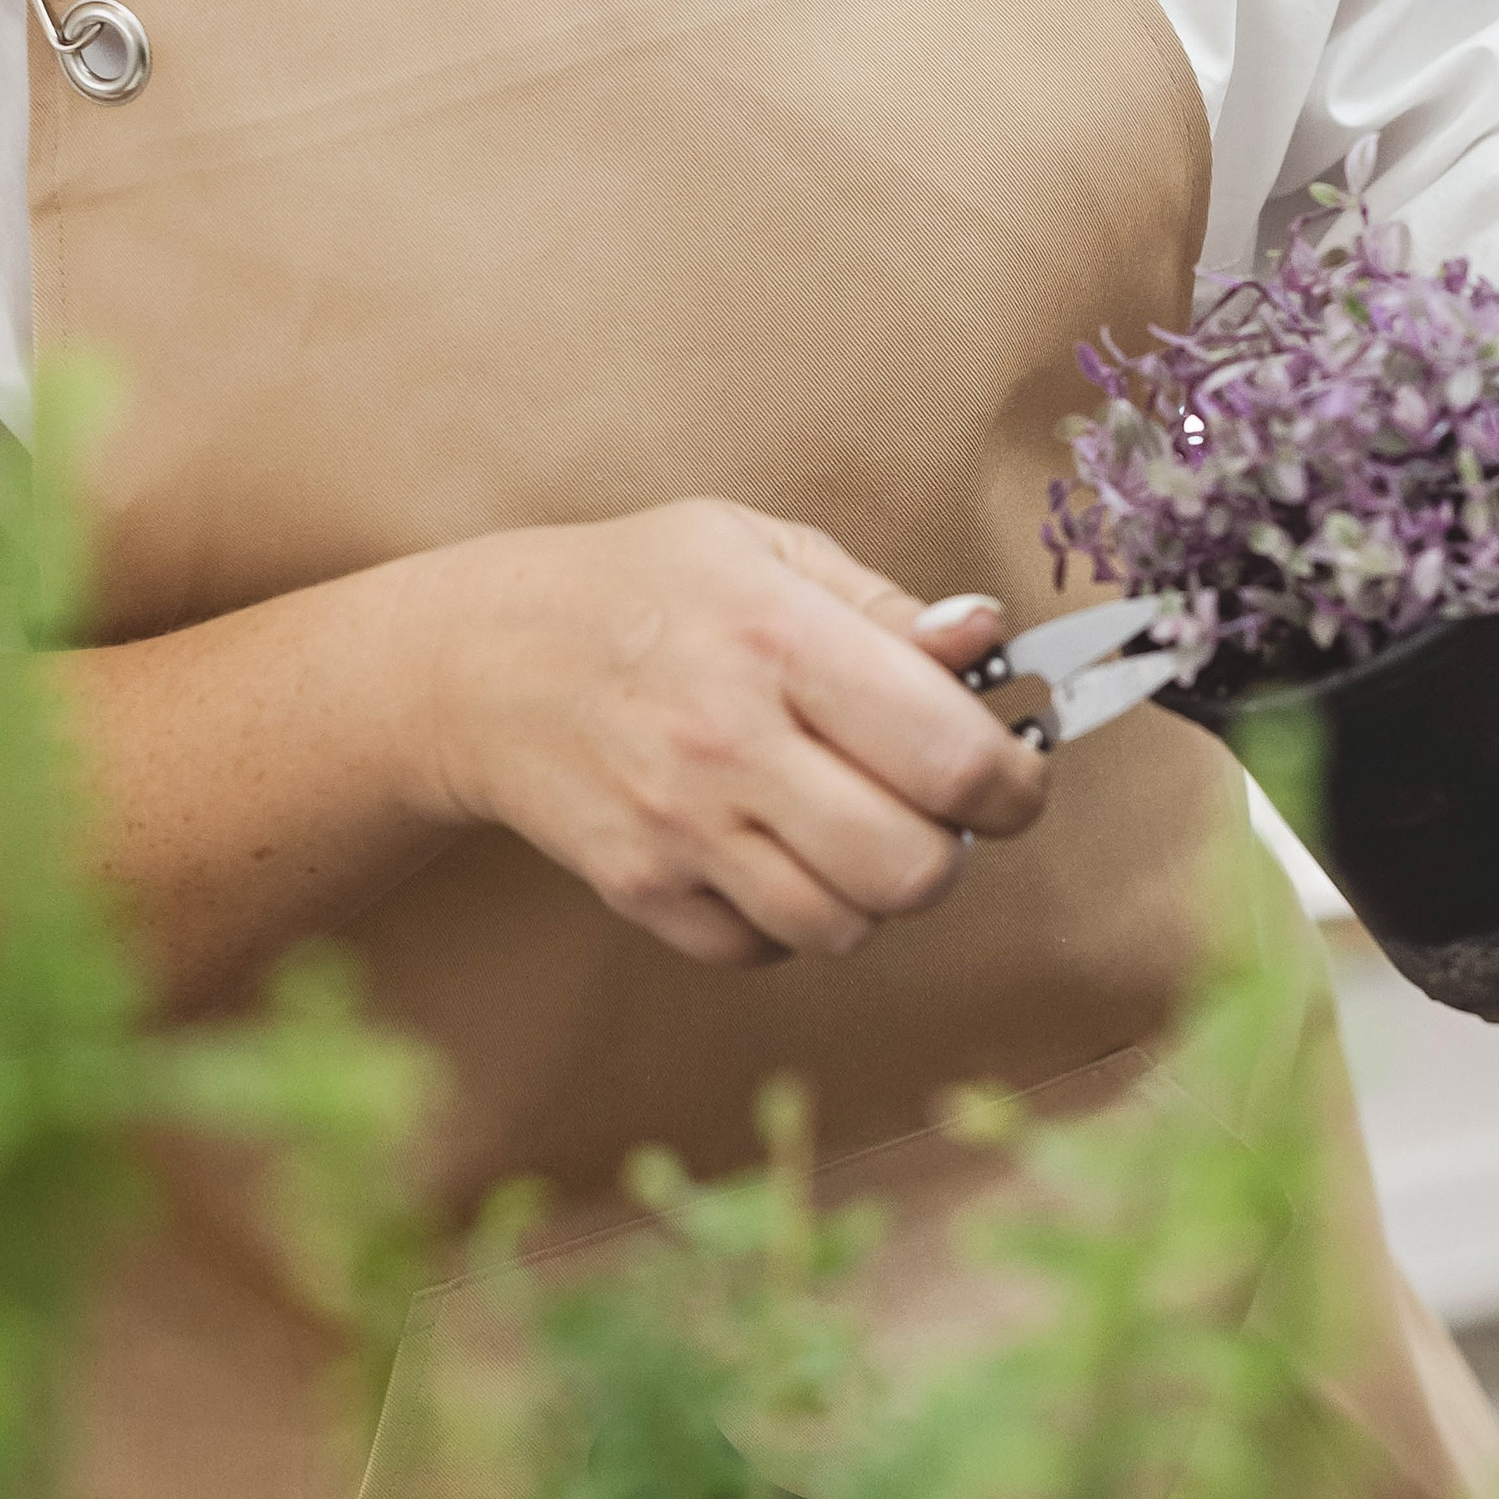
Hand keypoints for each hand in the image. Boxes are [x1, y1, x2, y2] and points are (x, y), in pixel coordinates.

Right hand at [390, 500, 1041, 966]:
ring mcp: (678, 826)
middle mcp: (728, 740)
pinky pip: (763, 949)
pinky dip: (789, 919)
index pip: (950, 755)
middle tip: (932, 808)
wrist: (484, 658)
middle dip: (951, 848)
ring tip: (850, 826)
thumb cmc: (641, 589)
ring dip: (872, 889)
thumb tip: (987, 641)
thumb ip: (884, 606)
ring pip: (844, 925)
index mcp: (777, 636)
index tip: (1013, 776)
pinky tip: (773, 851)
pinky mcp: (639, 888)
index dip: (1014, 783)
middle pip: (912, 868)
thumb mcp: (763, 549)